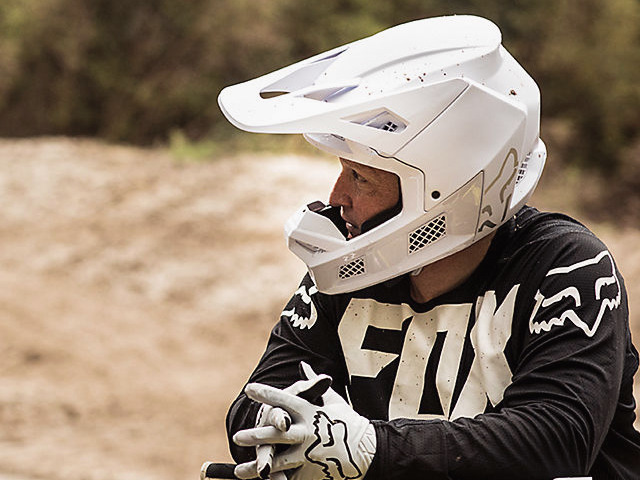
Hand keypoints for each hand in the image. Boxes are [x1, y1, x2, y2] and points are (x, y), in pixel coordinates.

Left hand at [234, 363, 375, 479]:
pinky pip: (290, 478)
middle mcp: (308, 432)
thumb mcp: (333, 400)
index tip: (249, 389)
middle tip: (237, 436)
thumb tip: (303, 365)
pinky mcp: (312, 472)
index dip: (266, 394)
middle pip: (277, 434)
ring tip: (238, 471)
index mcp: (310, 412)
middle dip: (256, 435)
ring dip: (258, 465)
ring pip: (278, 462)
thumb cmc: (349, 423)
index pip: (284, 400)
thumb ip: (314, 385)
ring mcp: (309, 454)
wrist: (369, 451)